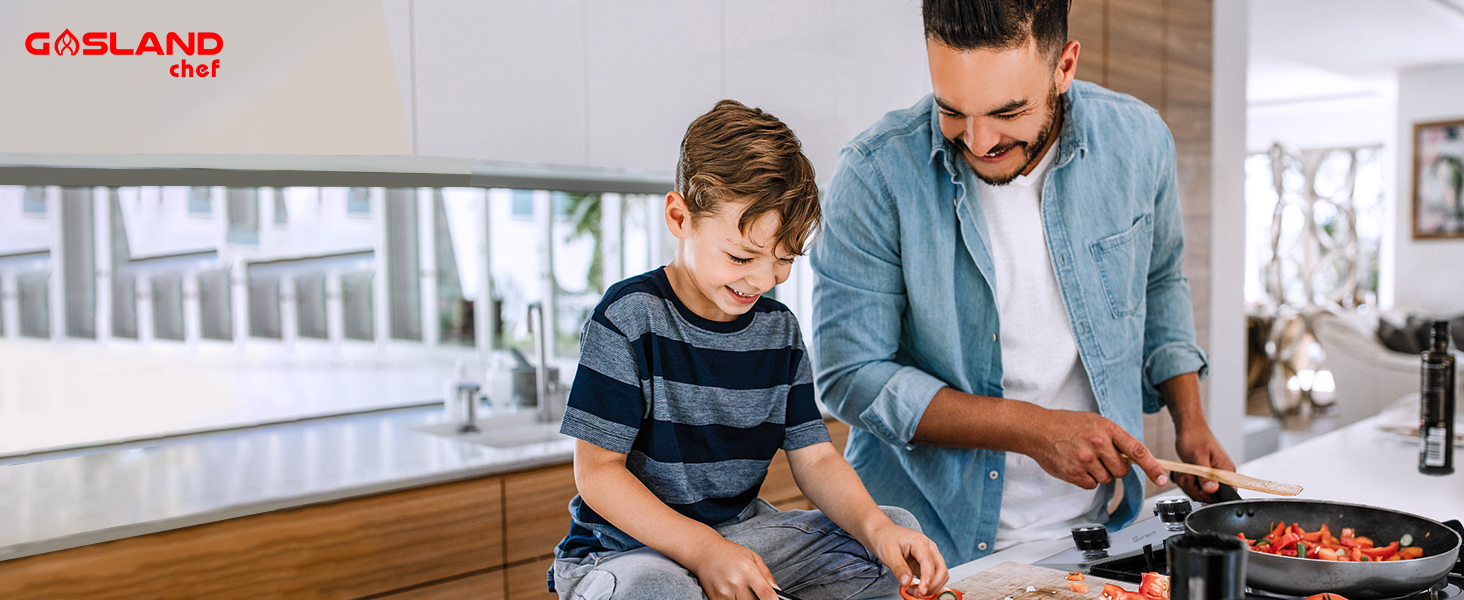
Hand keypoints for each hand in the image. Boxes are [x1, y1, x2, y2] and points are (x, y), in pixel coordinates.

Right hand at [685, 538, 779, 599]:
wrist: (704, 552)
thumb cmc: (730, 553)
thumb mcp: (753, 557)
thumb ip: (766, 575)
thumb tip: (777, 591)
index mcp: (748, 570)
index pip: (766, 594)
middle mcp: (736, 582)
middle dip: (758, 599)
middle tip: (755, 591)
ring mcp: (724, 592)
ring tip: (743, 590)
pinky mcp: (715, 599)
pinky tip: (734, 594)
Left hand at [865, 520, 947, 597]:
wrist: (883, 534)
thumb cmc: (886, 539)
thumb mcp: (888, 553)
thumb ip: (899, 568)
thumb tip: (907, 582)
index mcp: (919, 542)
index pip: (929, 562)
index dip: (927, 578)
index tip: (922, 591)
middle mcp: (929, 548)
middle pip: (941, 569)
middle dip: (932, 585)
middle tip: (917, 593)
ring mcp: (930, 555)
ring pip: (941, 574)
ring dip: (932, 586)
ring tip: (914, 591)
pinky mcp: (927, 563)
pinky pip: (934, 576)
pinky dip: (929, 585)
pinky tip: (916, 588)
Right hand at [1023, 408, 1169, 489]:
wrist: (1037, 429)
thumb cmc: (1066, 424)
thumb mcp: (1095, 422)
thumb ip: (1114, 439)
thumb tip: (1133, 458)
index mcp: (1107, 429)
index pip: (1137, 451)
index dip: (1153, 467)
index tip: (1162, 479)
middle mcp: (1098, 443)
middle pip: (1122, 470)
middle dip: (1114, 468)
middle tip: (1099, 457)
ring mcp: (1086, 459)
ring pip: (1106, 479)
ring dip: (1098, 473)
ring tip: (1083, 458)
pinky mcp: (1074, 473)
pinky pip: (1091, 485)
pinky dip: (1085, 479)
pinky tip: (1075, 465)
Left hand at [1172, 422, 1235, 501]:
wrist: (1189, 429)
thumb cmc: (1195, 438)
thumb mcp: (1197, 457)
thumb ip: (1205, 476)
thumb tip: (1212, 490)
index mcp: (1227, 472)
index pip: (1223, 496)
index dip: (1205, 494)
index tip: (1195, 483)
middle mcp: (1223, 476)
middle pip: (1208, 497)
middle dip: (1193, 487)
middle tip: (1188, 473)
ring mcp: (1214, 478)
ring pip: (1199, 493)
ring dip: (1188, 483)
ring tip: (1186, 470)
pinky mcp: (1206, 477)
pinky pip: (1196, 488)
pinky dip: (1187, 481)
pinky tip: (1186, 472)